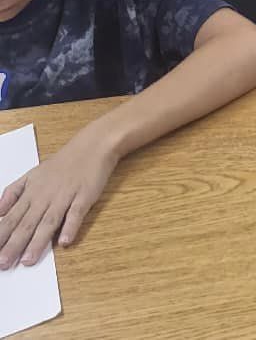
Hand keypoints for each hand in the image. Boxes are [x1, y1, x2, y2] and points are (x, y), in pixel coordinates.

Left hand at [0, 122, 119, 268]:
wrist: (92, 146)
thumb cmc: (62, 164)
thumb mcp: (32, 174)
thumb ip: (13, 193)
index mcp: (32, 192)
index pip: (12, 217)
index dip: (1, 235)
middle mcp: (45, 196)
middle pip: (27, 223)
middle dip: (14, 244)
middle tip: (4, 263)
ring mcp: (65, 196)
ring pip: (49, 221)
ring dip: (38, 242)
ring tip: (28, 260)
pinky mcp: (84, 196)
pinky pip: (76, 213)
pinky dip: (71, 226)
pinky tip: (65, 241)